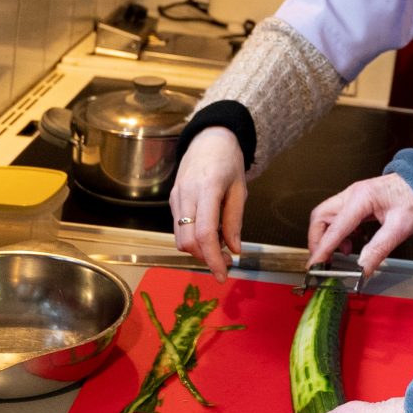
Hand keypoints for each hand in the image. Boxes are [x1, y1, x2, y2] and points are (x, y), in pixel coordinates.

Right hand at [170, 128, 246, 280]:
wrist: (208, 138)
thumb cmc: (228, 161)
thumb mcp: (240, 189)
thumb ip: (235, 220)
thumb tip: (234, 250)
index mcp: (207, 188)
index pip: (204, 233)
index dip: (213, 258)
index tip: (223, 274)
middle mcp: (186, 194)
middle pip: (188, 241)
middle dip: (206, 258)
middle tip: (227, 262)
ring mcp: (176, 197)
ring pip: (179, 238)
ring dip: (198, 250)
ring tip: (220, 249)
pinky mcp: (172, 199)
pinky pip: (178, 227)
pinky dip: (192, 238)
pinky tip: (209, 234)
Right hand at [307, 173, 412, 279]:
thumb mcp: (400, 228)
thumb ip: (378, 250)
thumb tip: (363, 269)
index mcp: (361, 198)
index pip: (335, 228)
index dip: (322, 249)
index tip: (315, 265)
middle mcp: (352, 194)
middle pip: (320, 217)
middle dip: (317, 240)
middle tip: (322, 260)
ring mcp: (352, 196)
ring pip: (325, 216)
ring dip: (327, 236)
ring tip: (340, 253)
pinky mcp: (355, 202)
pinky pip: (336, 217)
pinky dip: (337, 233)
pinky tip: (349, 243)